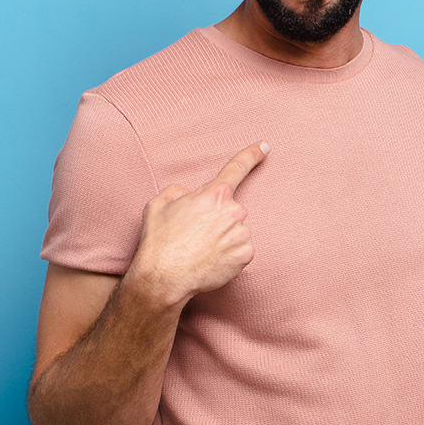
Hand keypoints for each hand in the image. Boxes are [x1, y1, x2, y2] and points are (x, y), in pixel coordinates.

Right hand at [125, 142, 267, 304]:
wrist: (164, 277)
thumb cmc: (160, 241)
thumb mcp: (158, 203)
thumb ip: (178, 191)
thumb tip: (189, 195)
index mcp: (214, 194)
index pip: (237, 168)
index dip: (252, 155)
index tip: (265, 147)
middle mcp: (233, 211)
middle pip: (230, 210)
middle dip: (216, 218)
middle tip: (195, 234)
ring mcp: (242, 234)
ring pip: (236, 231)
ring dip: (223, 238)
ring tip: (200, 250)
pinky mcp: (246, 255)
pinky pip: (240, 250)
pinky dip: (229, 255)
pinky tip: (211, 261)